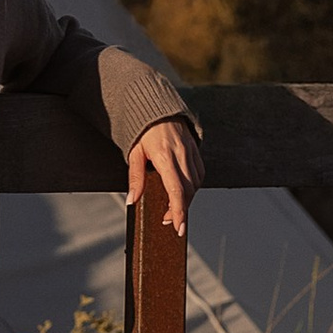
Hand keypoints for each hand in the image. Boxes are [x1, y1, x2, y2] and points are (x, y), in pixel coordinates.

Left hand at [127, 117, 202, 237]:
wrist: (156, 106)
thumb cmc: (142, 130)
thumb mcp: (134, 153)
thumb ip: (135, 178)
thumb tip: (132, 200)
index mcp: (164, 155)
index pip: (176, 190)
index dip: (179, 211)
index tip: (178, 226)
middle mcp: (181, 153)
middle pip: (189, 190)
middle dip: (181, 209)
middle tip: (169, 220)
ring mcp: (191, 150)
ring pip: (196, 182)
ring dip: (188, 198)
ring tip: (174, 207)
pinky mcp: (196, 148)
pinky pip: (200, 172)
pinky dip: (194, 185)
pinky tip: (184, 190)